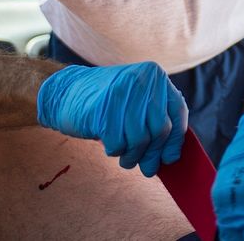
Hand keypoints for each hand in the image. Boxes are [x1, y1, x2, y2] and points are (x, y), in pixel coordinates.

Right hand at [37, 63, 187, 175]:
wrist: (66, 92)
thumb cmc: (106, 104)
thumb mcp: (136, 101)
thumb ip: (155, 118)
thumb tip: (172, 154)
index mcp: (154, 75)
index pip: (177, 110)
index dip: (176, 138)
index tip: (170, 158)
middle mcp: (141, 80)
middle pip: (161, 128)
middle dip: (154, 153)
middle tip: (147, 168)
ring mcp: (122, 94)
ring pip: (140, 139)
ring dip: (133, 156)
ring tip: (126, 158)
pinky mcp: (102, 110)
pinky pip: (118, 143)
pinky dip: (115, 151)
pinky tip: (110, 146)